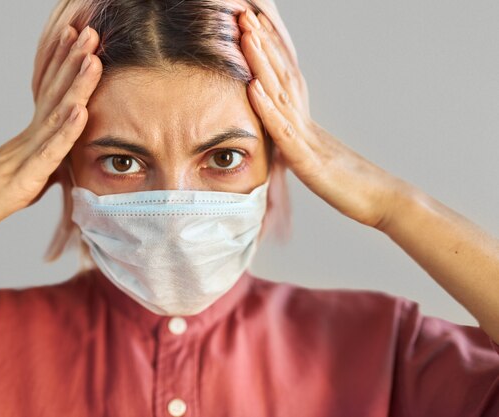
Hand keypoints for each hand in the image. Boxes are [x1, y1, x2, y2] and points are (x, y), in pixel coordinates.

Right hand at [0, 25, 101, 245]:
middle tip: (90, 32)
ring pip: (55, 116)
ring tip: (91, 58)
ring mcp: (25, 155)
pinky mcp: (24, 178)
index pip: (51, 93)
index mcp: (31, 135)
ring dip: (75, 86)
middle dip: (74, 62)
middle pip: (54, 93)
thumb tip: (64, 160)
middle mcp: (28, 137)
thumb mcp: (27, 177)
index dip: (66, 65)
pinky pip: (49, 152)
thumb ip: (46, 164)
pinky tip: (79, 110)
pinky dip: (65, 131)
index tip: (81, 40)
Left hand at [238, 10, 405, 229]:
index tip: (253, 25)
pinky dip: (268, 109)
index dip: (268, 53)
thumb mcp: (316, 163)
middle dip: (262, 44)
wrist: (384, 202)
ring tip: (246, 34)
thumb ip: (298, 148)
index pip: (285, 80)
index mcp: (306, 124)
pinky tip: (253, 88)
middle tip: (245, 14)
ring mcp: (308, 139)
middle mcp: (306, 123)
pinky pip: (285, 132)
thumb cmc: (352, 186)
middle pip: (282, 77)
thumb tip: (283, 141)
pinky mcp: (308, 162)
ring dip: (262, 63)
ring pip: (282, 95)